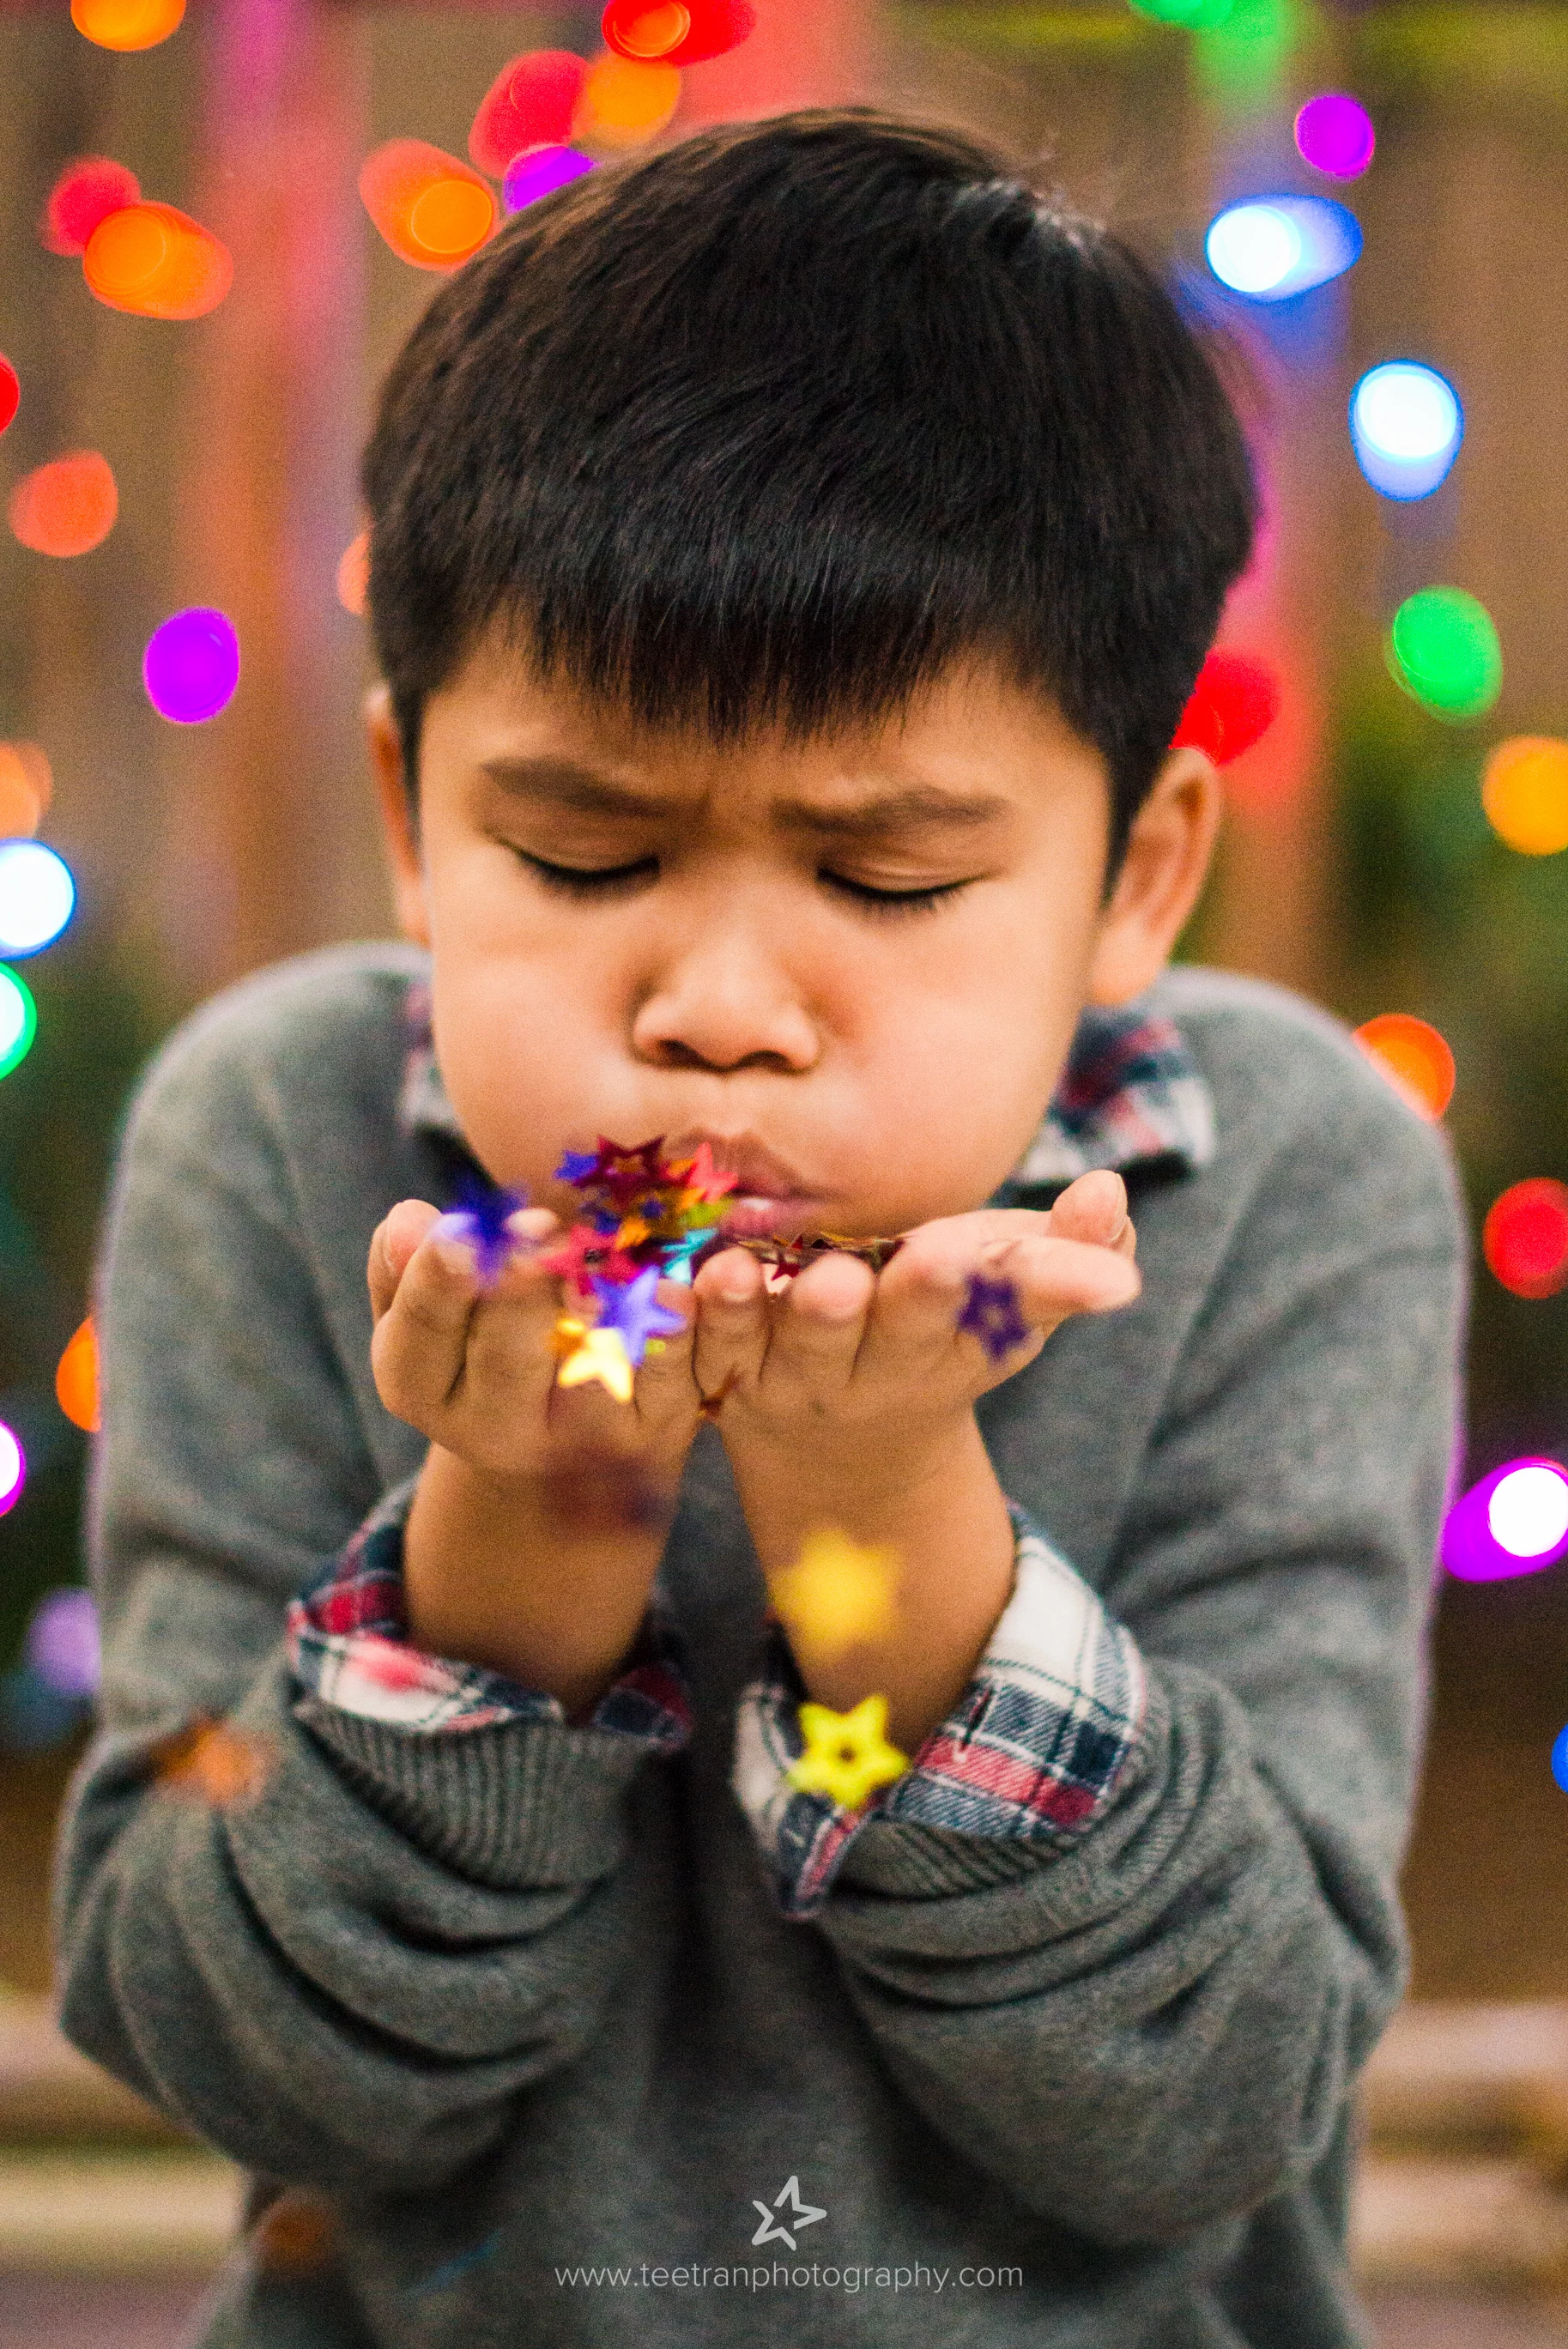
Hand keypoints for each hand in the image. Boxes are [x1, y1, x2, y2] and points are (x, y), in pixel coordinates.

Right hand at [367, 1199, 702, 1486]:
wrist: (570, 1438)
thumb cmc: (489, 1335)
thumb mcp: (437, 1306)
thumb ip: (412, 1263)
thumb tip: (411, 1223)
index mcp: (425, 1387)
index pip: (422, 1334)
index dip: (441, 1279)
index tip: (463, 1230)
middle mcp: (496, 1430)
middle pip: (505, 1359)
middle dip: (523, 1289)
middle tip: (540, 1229)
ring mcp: (580, 1437)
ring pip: (593, 1371)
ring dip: (602, 1307)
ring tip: (604, 1260)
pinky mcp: (655, 1430)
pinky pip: (670, 1376)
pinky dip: (676, 1330)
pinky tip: (676, 1289)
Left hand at [688, 1168, 1140, 1500]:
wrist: (838, 1439)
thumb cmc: (941, 1326)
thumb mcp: (1010, 1292)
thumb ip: (1067, 1247)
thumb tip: (1113, 1190)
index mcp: (964, 1341)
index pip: (1002, 1311)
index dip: (1026, 1289)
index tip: (1057, 1270)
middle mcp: (887, 1367)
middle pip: (902, 1334)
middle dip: (918, 1300)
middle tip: (933, 1260)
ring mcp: (803, 1377)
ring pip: (800, 1347)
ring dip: (798, 1312)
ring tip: (795, 1271)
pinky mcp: (728, 1374)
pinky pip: (709, 1349)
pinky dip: (701, 1319)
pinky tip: (693, 1280)